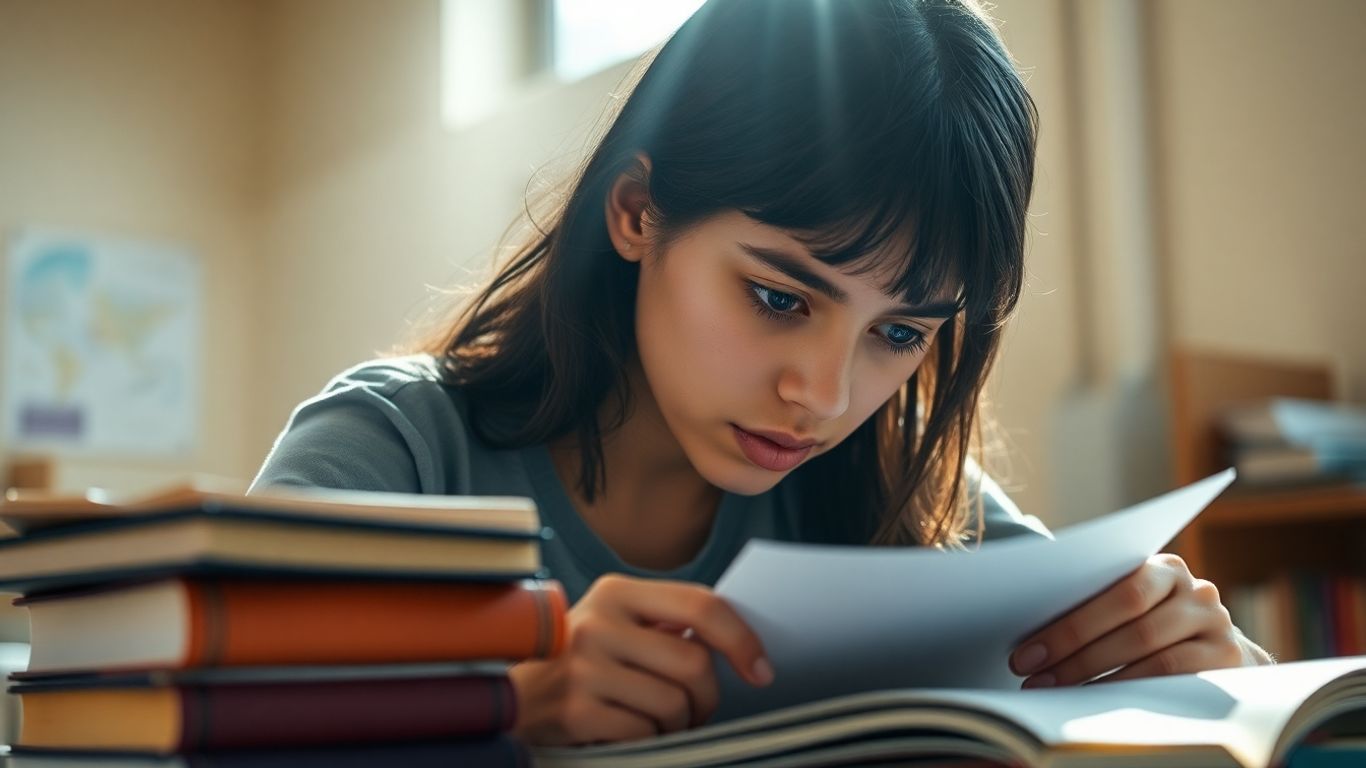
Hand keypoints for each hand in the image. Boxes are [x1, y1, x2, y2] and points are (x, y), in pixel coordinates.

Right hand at [507, 573, 772, 744]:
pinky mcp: (576, 711)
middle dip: (706, 698)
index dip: (742, 639)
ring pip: (674, 704)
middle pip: (694, 663)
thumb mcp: (617, 626)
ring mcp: (584, 666)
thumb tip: (741, 642)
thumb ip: (667, 624)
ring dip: (676, 724)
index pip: (701, 604)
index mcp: (617, 592)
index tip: (761, 670)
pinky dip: (646, 740)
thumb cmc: (580, 662)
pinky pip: (644, 732)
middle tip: (694, 711)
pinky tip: (625, 731)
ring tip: (653, 721)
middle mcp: (599, 621)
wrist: (510, 697)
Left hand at [1009, 554, 1272, 687]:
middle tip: (1033, 676)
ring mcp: (1216, 624)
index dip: (1068, 625)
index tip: (1024, 653)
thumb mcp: (1129, 606)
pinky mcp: (1228, 659)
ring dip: (1096, 675)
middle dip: (1074, 652)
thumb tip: (1029, 636)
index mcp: (1163, 567)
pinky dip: (1131, 690)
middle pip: (1132, 623)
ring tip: (1055, 690)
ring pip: (1151, 651)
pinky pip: (1174, 677)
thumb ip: (1094, 603)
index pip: (1116, 591)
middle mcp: (1195, 591)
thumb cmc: (1150, 623)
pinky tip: (1098, 701)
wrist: (1215, 648)